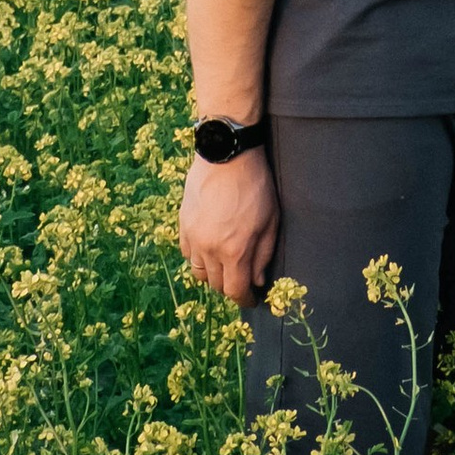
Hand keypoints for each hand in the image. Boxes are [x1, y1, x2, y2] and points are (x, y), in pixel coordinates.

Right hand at [179, 143, 279, 303]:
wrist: (227, 154)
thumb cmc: (255, 186)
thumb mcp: (270, 221)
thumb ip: (263, 255)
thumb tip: (258, 281)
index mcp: (234, 251)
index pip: (235, 291)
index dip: (244, 300)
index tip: (251, 299)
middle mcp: (210, 249)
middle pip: (216, 285)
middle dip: (230, 286)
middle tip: (241, 278)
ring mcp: (193, 237)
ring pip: (198, 272)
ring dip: (212, 274)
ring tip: (224, 264)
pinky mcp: (183, 224)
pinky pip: (186, 253)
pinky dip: (197, 257)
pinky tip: (208, 247)